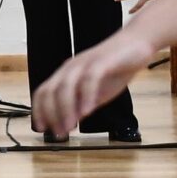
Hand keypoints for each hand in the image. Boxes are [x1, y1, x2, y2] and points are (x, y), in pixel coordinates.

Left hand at [32, 33, 154, 134]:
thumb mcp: (96, 93)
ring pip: (65, 86)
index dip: (39, 111)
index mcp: (66, 75)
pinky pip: (89, 79)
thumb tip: (68, 123)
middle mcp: (71, 68)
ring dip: (65, 109)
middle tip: (59, 133)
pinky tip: (87, 112)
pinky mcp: (101, 62)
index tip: (41, 129)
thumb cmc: (115, 69)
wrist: (137, 44)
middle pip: (50, 90)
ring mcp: (85, 63)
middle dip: (51, 114)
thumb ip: (82, 105)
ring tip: (69, 127)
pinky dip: (86, 96)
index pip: (44, 92)